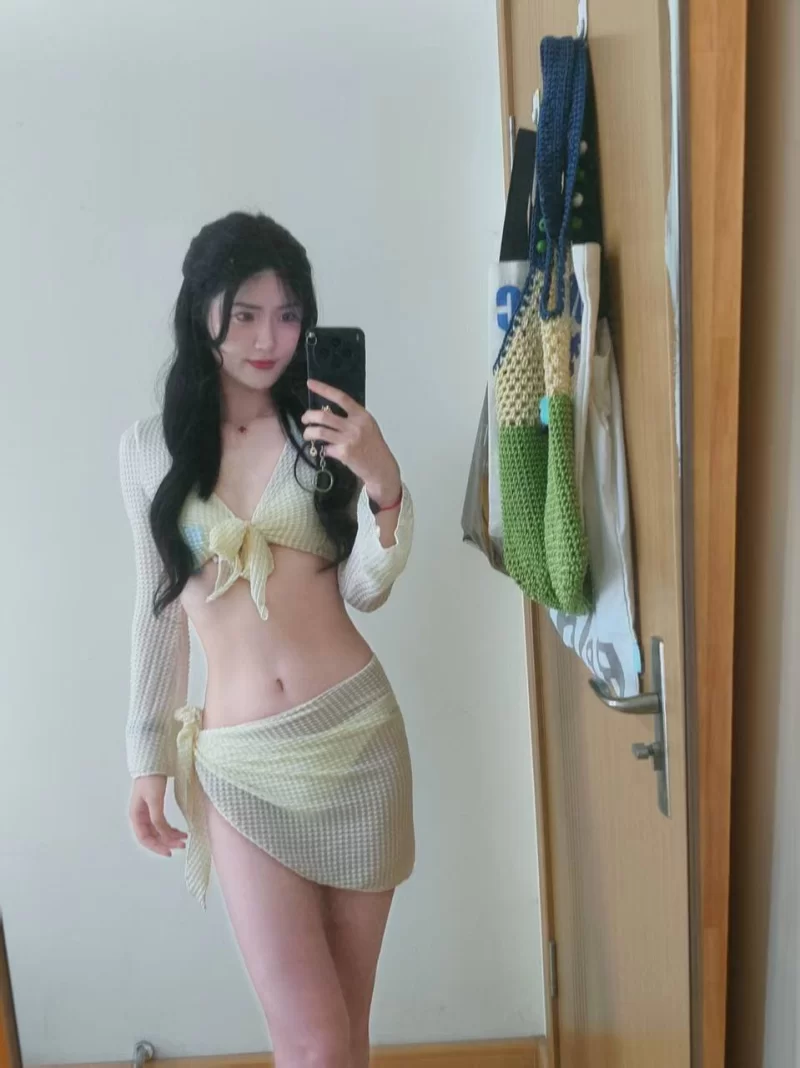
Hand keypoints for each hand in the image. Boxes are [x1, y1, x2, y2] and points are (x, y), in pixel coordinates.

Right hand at [130, 775, 186, 857]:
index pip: (145, 839)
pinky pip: (162, 823)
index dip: (157, 847)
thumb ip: (157, 818)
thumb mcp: (154, 799)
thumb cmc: (151, 779)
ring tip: (184, 838)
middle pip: (153, 836)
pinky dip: (171, 828)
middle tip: (182, 845)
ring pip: (159, 830)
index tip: (170, 852)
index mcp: (136, 816)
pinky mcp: (156, 806)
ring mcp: (148, 812)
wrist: (153, 761)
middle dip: (167, 842)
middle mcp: (141, 816)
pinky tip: (180, 830)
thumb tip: (163, 834)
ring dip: (171, 836)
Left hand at [303, 380, 401, 506]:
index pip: (340, 398)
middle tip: (305, 419)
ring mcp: (349, 439)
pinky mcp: (343, 453)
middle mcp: (355, 425)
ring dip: (309, 433)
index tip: (311, 384)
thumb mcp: (367, 426)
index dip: (324, 389)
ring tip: (308, 434)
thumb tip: (328, 412)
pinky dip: (323, 449)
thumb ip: (351, 418)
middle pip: (324, 415)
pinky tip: (327, 450)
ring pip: (320, 431)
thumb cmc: (373, 446)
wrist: (381, 467)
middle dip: (309, 416)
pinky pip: (325, 448)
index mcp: (361, 415)